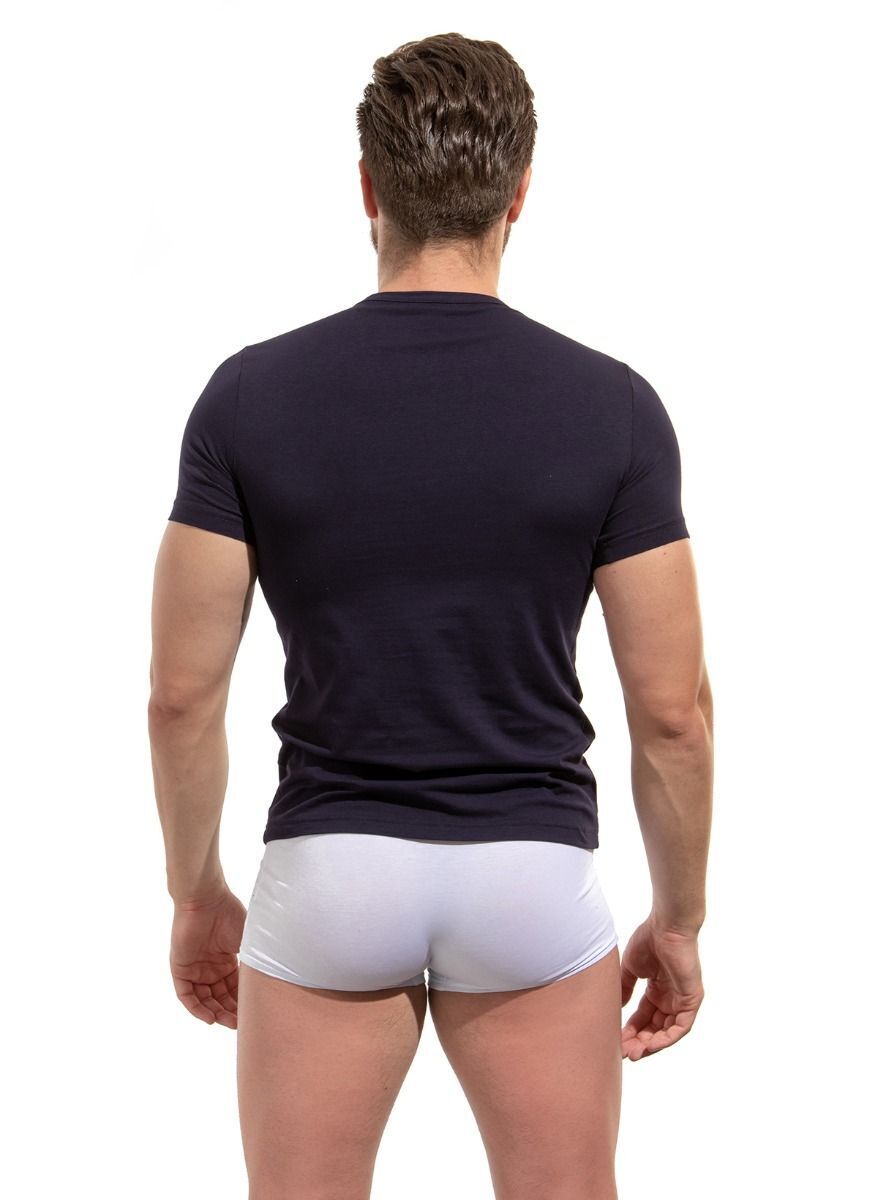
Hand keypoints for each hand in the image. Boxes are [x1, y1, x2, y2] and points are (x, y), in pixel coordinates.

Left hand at [169, 885, 246, 1028]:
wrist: (206, 899)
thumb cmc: (230, 914)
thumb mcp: (248, 942)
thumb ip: (255, 961)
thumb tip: (274, 981)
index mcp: (226, 960)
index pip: (234, 988)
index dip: (243, 1002)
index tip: (255, 1014)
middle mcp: (210, 967)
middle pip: (220, 997)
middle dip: (231, 1012)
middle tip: (243, 1025)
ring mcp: (195, 968)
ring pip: (204, 999)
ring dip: (216, 1013)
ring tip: (230, 1023)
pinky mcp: (180, 968)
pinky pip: (186, 995)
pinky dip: (197, 1008)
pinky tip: (210, 1018)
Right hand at [619, 913, 704, 1059]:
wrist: (666, 925)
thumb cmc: (649, 940)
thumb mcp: (631, 968)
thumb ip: (625, 988)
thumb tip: (618, 1008)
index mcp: (658, 989)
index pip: (644, 1017)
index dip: (630, 1029)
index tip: (616, 1039)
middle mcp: (671, 997)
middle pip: (655, 1027)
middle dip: (639, 1041)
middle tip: (623, 1052)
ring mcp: (683, 1000)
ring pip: (668, 1032)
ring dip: (651, 1045)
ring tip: (634, 1053)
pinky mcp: (692, 1000)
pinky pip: (681, 1027)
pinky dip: (666, 1038)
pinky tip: (651, 1046)